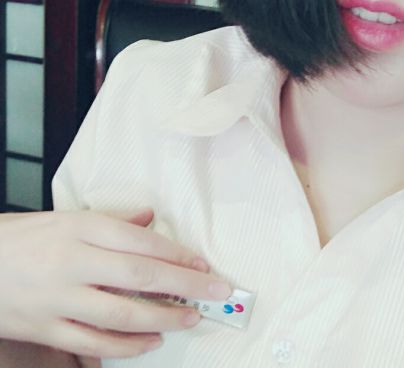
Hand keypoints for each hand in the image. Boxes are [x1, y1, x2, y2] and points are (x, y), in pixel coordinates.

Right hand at [0, 209, 229, 358]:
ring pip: (120, 315)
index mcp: (83, 228)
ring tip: (190, 319)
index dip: (178, 255)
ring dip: (162, 319)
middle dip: (184, 286)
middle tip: (216, 292)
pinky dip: (125, 347)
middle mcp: (74, 262)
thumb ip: (113, 221)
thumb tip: (151, 218)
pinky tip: (150, 342)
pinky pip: (92, 344)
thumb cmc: (26, 236)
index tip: (204, 265)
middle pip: (140, 276)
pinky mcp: (44, 330)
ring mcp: (58, 299)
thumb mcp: (68, 218)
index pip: (142, 242)